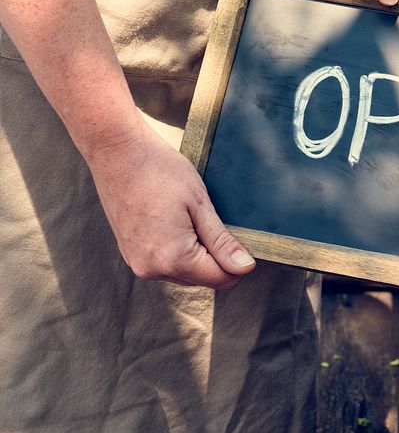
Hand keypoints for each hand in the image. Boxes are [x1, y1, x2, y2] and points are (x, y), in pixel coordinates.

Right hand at [86, 120, 255, 288]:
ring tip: (189, 216)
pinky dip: (179, 250)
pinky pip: (166, 264)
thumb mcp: (200, 204)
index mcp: (173, 258)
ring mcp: (138, 264)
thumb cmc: (161, 171)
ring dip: (197, 254)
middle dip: (216, 257)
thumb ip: (222, 242)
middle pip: (203, 279)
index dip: (237, 262)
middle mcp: (152, 269)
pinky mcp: (131, 255)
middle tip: (209, 218)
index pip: (222, 279)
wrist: (117, 153)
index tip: (236, 234)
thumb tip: (245, 268)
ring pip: (185, 273)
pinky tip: (175, 221)